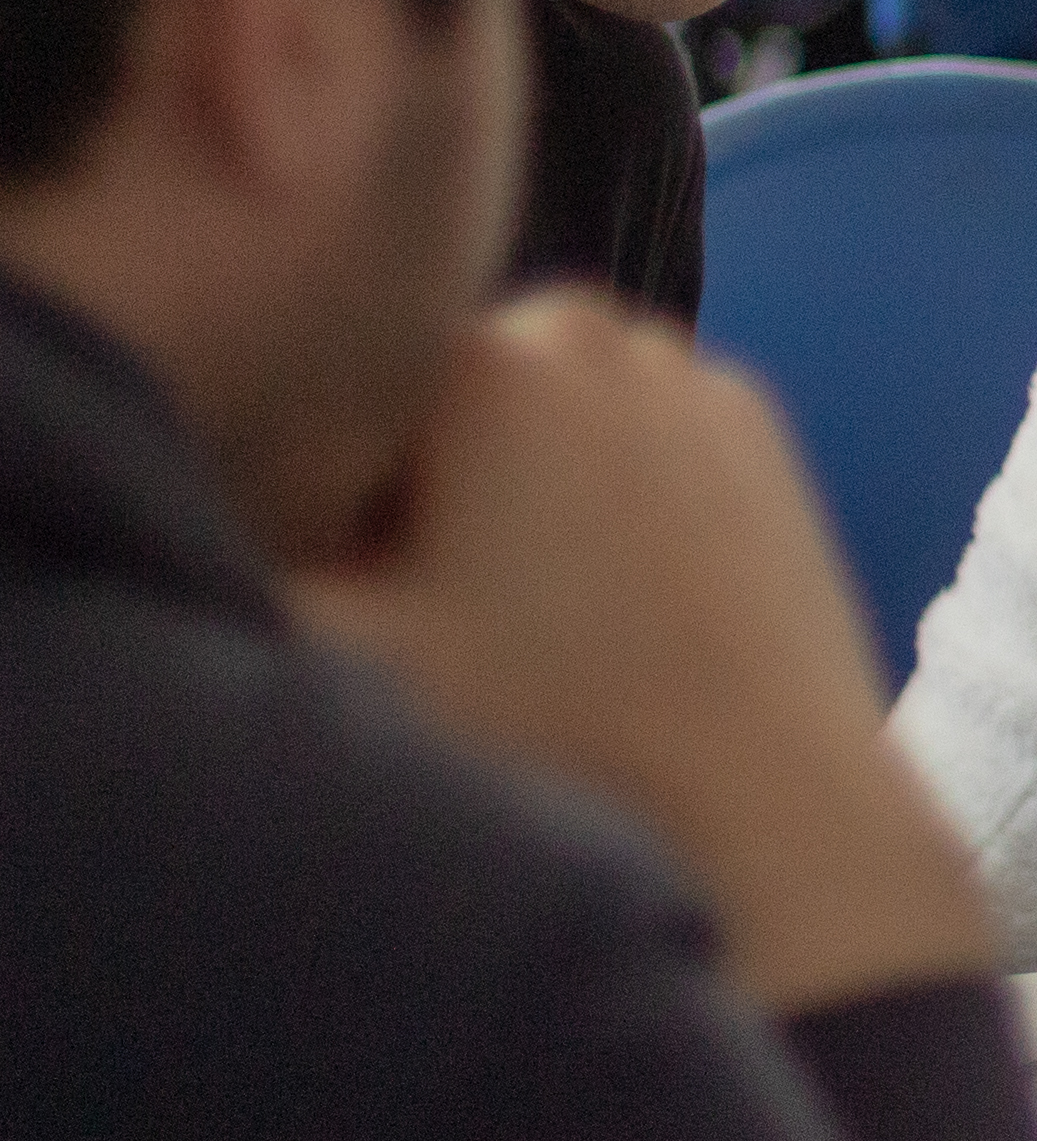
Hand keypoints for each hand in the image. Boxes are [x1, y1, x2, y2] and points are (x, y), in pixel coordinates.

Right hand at [288, 296, 994, 1016]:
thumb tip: (164, 492)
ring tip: (530, 625)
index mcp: (493, 352)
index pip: (338, 387)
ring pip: (536, 426)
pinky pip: (630, 451)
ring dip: (507, 500)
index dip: (320, 494)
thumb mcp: (340, 649)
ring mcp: (699, 378)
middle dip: (417, 490)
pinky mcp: (762, 437)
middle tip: (446, 618)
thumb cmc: (549, 732)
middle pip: (440, 401)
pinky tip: (608, 615)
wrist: (768, 807)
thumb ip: (224, 549)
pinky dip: (601, 510)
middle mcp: (603, 333)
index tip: (359, 591)